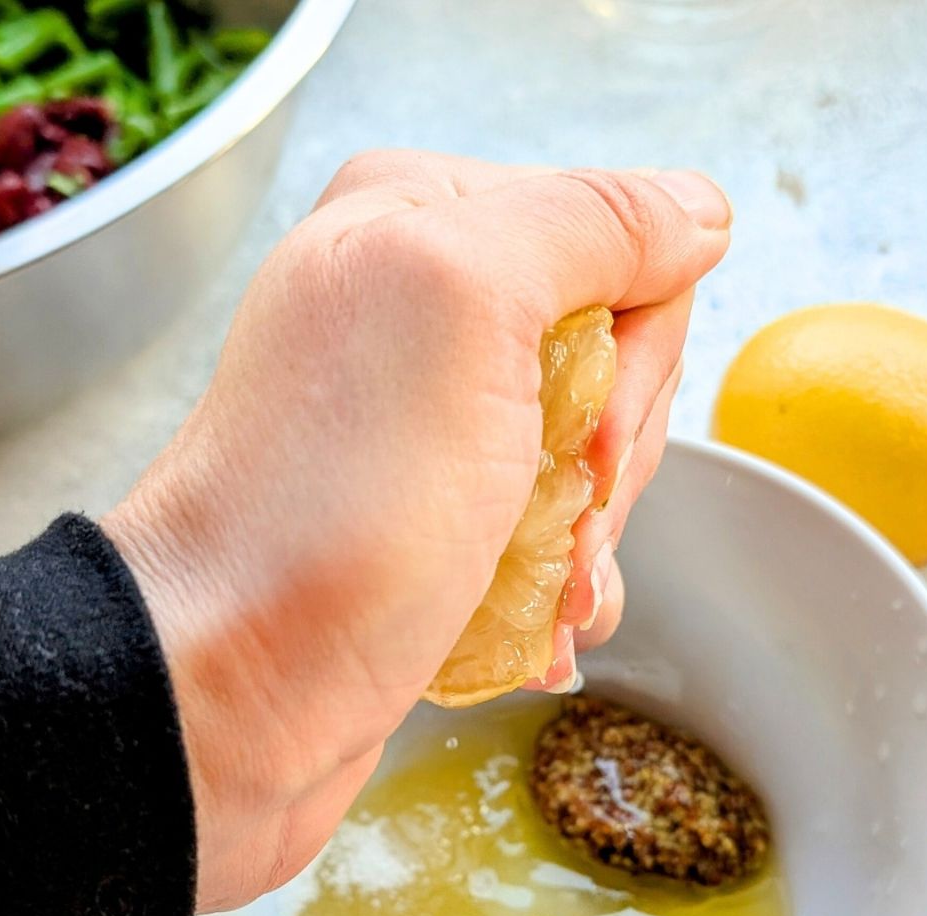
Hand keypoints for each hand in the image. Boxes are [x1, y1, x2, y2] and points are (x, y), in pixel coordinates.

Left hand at [103, 150, 730, 911]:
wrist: (230, 691)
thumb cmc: (332, 508)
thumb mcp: (462, 305)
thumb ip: (591, 224)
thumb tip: (697, 212)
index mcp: (423, 220)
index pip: (621, 249)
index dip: (632, 355)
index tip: (580, 437)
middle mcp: (422, 310)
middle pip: (614, 360)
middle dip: (608, 459)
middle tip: (548, 515)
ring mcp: (432, 424)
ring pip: (595, 458)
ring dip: (588, 538)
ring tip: (538, 590)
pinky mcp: (439, 519)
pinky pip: (555, 532)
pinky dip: (559, 589)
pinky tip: (532, 629)